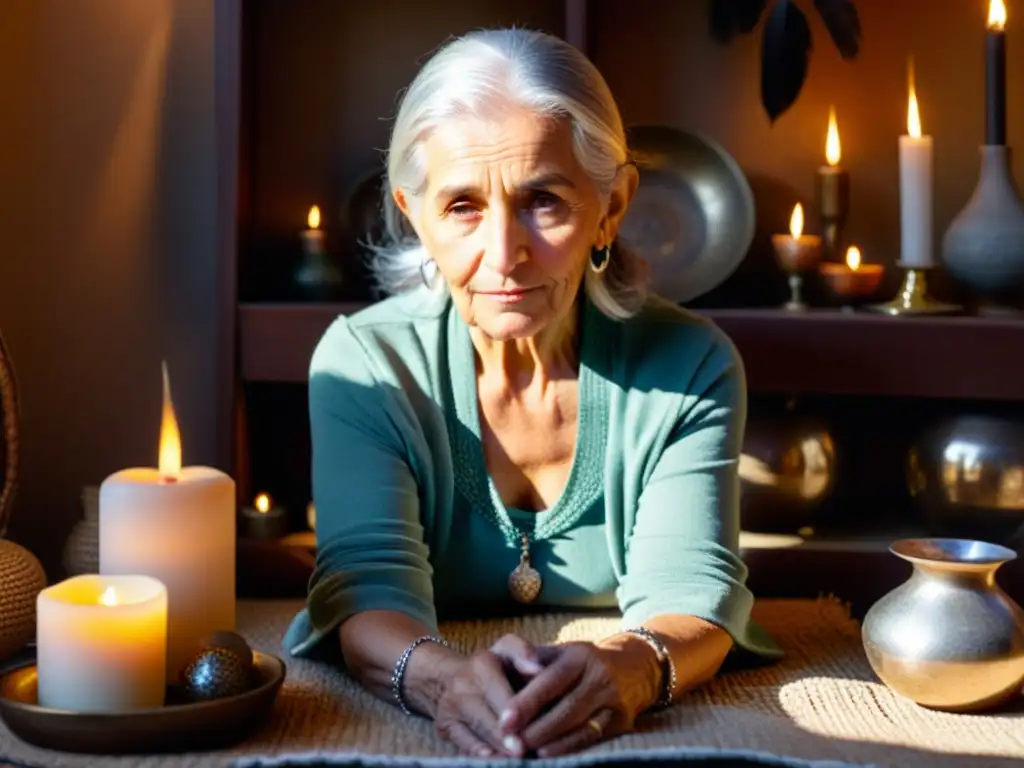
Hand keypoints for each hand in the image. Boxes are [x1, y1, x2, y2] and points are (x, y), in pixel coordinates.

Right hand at [432, 634, 544, 757]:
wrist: (446, 675)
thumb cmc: (491, 665)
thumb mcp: (507, 648)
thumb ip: (523, 652)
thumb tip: (537, 669)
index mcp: (481, 666)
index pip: (500, 695)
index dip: (514, 716)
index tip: (526, 734)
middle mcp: (461, 688)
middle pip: (485, 720)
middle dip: (504, 741)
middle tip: (522, 754)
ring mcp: (449, 710)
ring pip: (474, 737)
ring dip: (495, 752)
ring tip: (514, 761)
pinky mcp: (444, 728)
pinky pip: (463, 746)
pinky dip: (479, 756)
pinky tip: (495, 761)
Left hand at [498, 640, 660, 757]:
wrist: (632, 666)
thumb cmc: (579, 662)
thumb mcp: (559, 652)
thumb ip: (531, 662)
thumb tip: (502, 679)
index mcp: (578, 655)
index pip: (549, 680)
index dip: (526, 701)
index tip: (504, 720)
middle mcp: (599, 675)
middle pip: (566, 706)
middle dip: (536, 727)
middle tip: (509, 742)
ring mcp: (613, 698)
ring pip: (580, 724)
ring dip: (550, 740)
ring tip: (524, 751)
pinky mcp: (622, 720)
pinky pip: (592, 736)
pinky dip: (569, 747)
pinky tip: (548, 753)